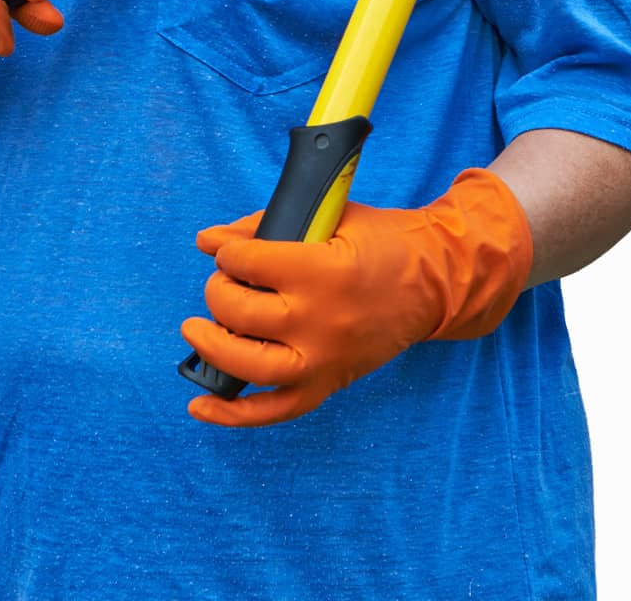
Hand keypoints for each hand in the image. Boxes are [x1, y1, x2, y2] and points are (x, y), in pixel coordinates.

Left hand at [182, 168, 532, 427]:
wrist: (436, 282)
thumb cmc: (381, 241)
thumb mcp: (329, 217)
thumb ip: (263, 224)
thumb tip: (206, 240)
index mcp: (325, 271)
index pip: (252, 263)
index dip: (230, 253)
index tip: (230, 250)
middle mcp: (322, 321)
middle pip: (244, 313)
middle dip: (218, 292)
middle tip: (222, 279)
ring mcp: (326, 360)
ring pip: (251, 367)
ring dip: (213, 348)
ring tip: (195, 328)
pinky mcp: (329, 383)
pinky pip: (275, 411)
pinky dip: (233, 414)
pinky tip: (199, 404)